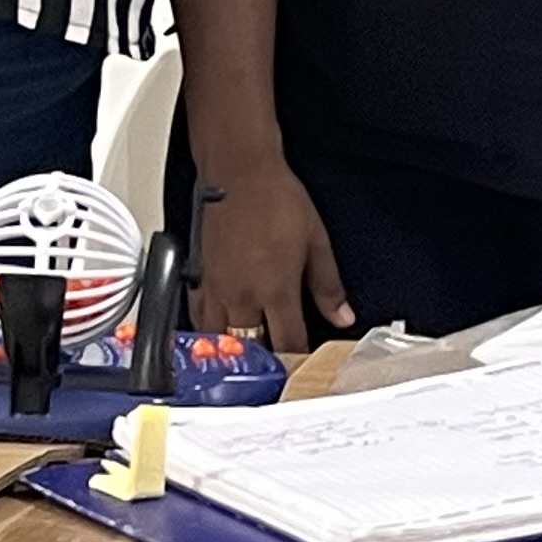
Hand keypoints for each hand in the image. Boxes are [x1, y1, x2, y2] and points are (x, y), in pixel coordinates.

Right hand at [191, 159, 354, 352]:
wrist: (239, 172)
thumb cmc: (274, 198)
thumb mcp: (316, 241)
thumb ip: (328, 286)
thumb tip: (342, 314)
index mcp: (276, 288)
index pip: (289, 342)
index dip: (299, 361)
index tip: (305, 369)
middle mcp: (243, 294)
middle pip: (252, 348)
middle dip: (267, 362)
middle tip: (278, 368)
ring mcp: (217, 288)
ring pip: (221, 340)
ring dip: (236, 351)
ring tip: (249, 359)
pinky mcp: (198, 278)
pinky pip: (199, 319)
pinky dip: (210, 332)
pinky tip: (219, 334)